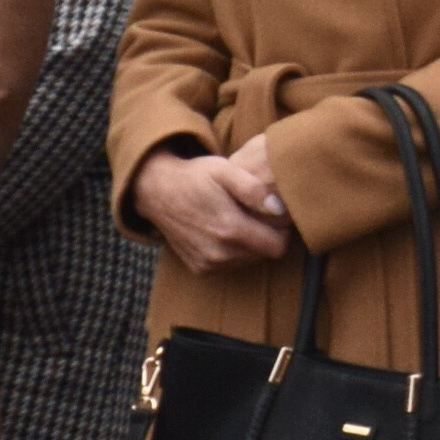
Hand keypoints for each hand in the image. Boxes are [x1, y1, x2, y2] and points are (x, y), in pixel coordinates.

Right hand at [133, 145, 292, 274]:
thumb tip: (279, 208)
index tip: (276, 213)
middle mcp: (218, 253)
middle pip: (265, 254)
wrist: (156, 191)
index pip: (278, 246)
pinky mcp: (199, 268)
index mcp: (228, 229)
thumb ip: (254, 189)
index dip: (283, 229)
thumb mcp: (225, 170)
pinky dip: (234, 250)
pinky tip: (226, 230)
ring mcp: (207, 264)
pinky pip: (231, 265)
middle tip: (259, 213)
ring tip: (241, 218)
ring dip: (251, 243)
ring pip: (249, 260)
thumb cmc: (196, 176)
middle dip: (268, 235)